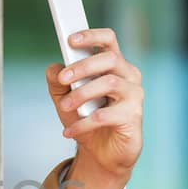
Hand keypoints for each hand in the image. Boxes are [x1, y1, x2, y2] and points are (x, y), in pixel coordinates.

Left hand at [44, 27, 142, 188]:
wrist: (101, 153)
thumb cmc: (86, 118)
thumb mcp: (65, 98)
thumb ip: (58, 82)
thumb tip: (53, 68)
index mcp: (113, 65)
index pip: (108, 40)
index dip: (91, 35)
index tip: (70, 40)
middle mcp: (128, 76)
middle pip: (110, 59)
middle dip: (82, 67)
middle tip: (62, 79)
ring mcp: (134, 96)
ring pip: (109, 83)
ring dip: (82, 94)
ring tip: (64, 106)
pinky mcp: (133, 117)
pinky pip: (106, 115)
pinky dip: (83, 123)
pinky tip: (69, 131)